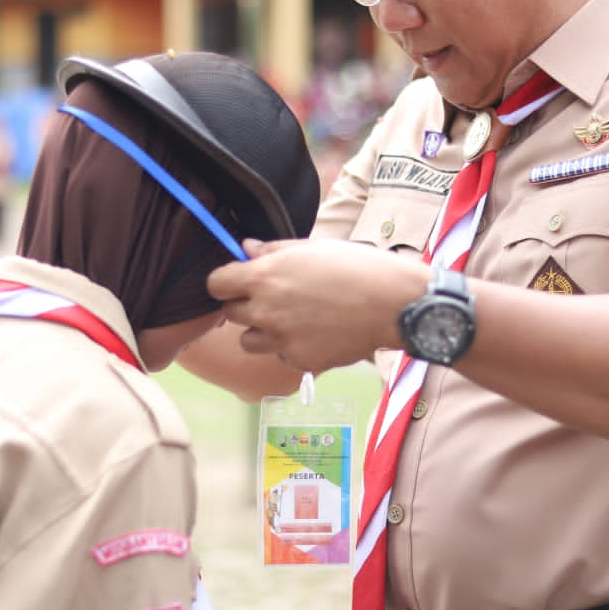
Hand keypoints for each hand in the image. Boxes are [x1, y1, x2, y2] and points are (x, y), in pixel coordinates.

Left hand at [207, 238, 426, 373]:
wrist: (392, 304)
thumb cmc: (357, 267)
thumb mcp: (312, 247)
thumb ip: (272, 251)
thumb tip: (246, 249)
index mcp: (264, 277)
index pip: (216, 284)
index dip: (226, 281)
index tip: (238, 280)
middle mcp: (265, 311)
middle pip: (230, 314)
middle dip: (245, 305)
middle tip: (273, 298)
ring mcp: (281, 341)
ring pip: (250, 341)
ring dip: (262, 331)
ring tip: (291, 320)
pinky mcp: (300, 361)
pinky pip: (281, 356)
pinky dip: (291, 347)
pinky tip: (316, 333)